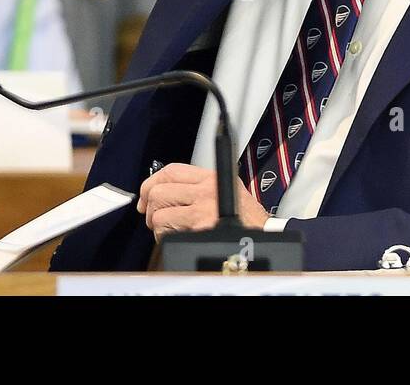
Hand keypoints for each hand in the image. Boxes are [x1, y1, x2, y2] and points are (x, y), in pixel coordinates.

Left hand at [137, 163, 268, 239]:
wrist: (262, 238)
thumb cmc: (246, 219)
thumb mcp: (227, 189)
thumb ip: (200, 184)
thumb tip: (165, 187)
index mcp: (212, 177)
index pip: (171, 170)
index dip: (152, 182)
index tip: (147, 194)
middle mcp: (206, 190)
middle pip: (159, 191)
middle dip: (151, 208)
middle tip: (156, 217)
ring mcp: (203, 209)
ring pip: (159, 214)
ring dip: (159, 226)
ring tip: (170, 230)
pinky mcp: (199, 229)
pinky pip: (167, 233)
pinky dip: (166, 238)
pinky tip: (178, 238)